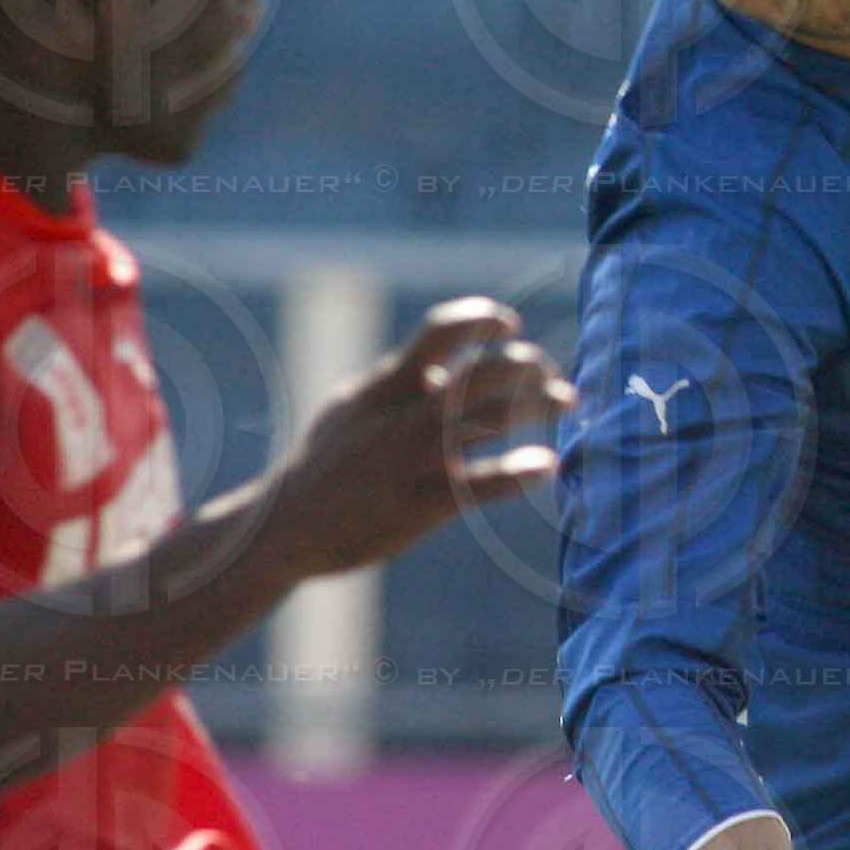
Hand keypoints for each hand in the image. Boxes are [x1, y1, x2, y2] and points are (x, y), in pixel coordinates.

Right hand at [267, 299, 569, 579]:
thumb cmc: (323, 465)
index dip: (482, 320)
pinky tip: (548, 465)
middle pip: (481, 373)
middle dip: (526, 366)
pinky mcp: (417, 505)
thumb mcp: (352, 409)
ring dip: (538, 406)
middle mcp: (400, 415)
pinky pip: (480, 484)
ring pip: (489, 420)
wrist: (281, 528)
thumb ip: (400, 386)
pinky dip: (519, 472)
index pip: (440, 331)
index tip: (509, 326)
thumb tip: (450, 368)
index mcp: (383, 385)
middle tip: (550, 374)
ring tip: (568, 402)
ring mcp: (410, 460)